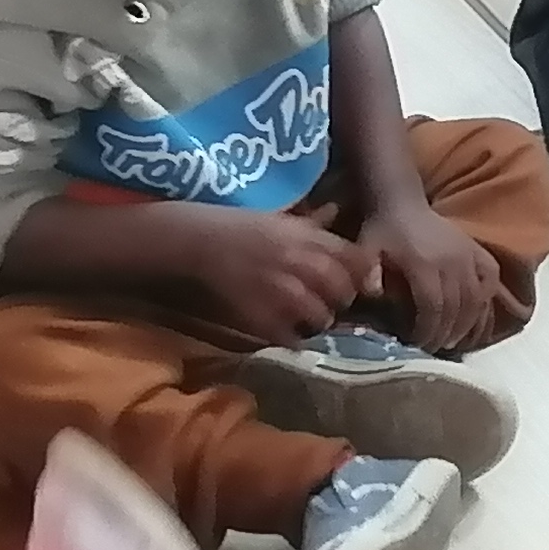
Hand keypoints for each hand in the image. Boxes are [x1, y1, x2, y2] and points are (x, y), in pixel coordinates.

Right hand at [184, 207, 373, 343]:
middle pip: (345, 293)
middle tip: (324, 299)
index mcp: (308, 238)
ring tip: (299, 315)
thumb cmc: (230, 225)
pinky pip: (293, 339)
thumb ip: (310, 224)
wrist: (189, 243)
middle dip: (338, 299)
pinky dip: (289, 337)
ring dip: (315, 320)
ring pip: (322, 319)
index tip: (353, 279)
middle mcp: (304, 266)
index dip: (359, 273)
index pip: (358, 261)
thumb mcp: (276, 217)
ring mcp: (285, 295)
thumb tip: (335, 211)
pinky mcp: (264, 321)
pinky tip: (278, 327)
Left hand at [355, 202, 508, 349]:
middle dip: (445, 332)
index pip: (432, 306)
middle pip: (455, 307)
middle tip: (434, 347)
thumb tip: (374, 298)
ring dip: (466, 323)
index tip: (418, 344)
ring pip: (475, 298)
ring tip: (453, 338)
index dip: (427, 330)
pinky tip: (475, 312)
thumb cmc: (382, 230)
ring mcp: (467, 255)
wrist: (401, 201)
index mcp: (423, 263)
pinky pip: (490, 278)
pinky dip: (486, 298)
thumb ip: (368, 275)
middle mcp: (451, 261)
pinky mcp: (477, 250)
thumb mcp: (365, 252)